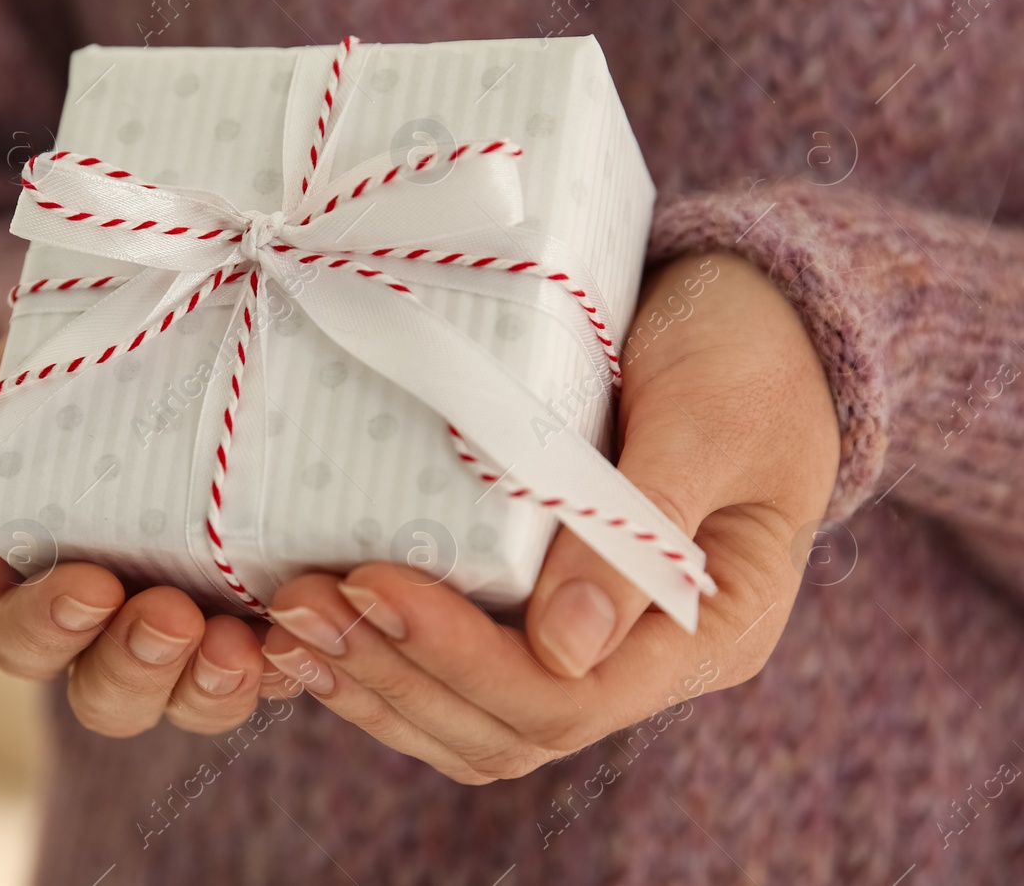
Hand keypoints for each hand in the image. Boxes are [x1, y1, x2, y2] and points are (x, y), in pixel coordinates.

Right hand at [0, 329, 281, 735]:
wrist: (243, 329)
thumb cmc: (132, 352)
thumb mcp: (72, 352)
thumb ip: (38, 375)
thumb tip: (19, 384)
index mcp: (44, 572)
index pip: (22, 636)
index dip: (46, 626)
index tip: (91, 583)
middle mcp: (115, 624)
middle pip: (100, 693)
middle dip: (130, 665)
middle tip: (171, 616)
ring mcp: (195, 636)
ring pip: (182, 705)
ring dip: (205, 687)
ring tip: (239, 642)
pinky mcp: (270, 630)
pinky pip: (275, 679)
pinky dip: (285, 667)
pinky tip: (302, 632)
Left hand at [259, 252, 840, 782]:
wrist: (751, 311)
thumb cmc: (748, 354)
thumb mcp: (710, 422)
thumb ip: (638, 530)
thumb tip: (561, 648)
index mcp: (706, 635)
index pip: (568, 700)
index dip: (463, 658)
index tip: (376, 582)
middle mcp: (641, 659)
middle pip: (504, 728)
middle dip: (396, 675)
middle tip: (304, 604)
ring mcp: (584, 638)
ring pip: (467, 719)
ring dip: (373, 680)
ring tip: (290, 619)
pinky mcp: (533, 601)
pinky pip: (454, 668)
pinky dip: (383, 659)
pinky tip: (315, 623)